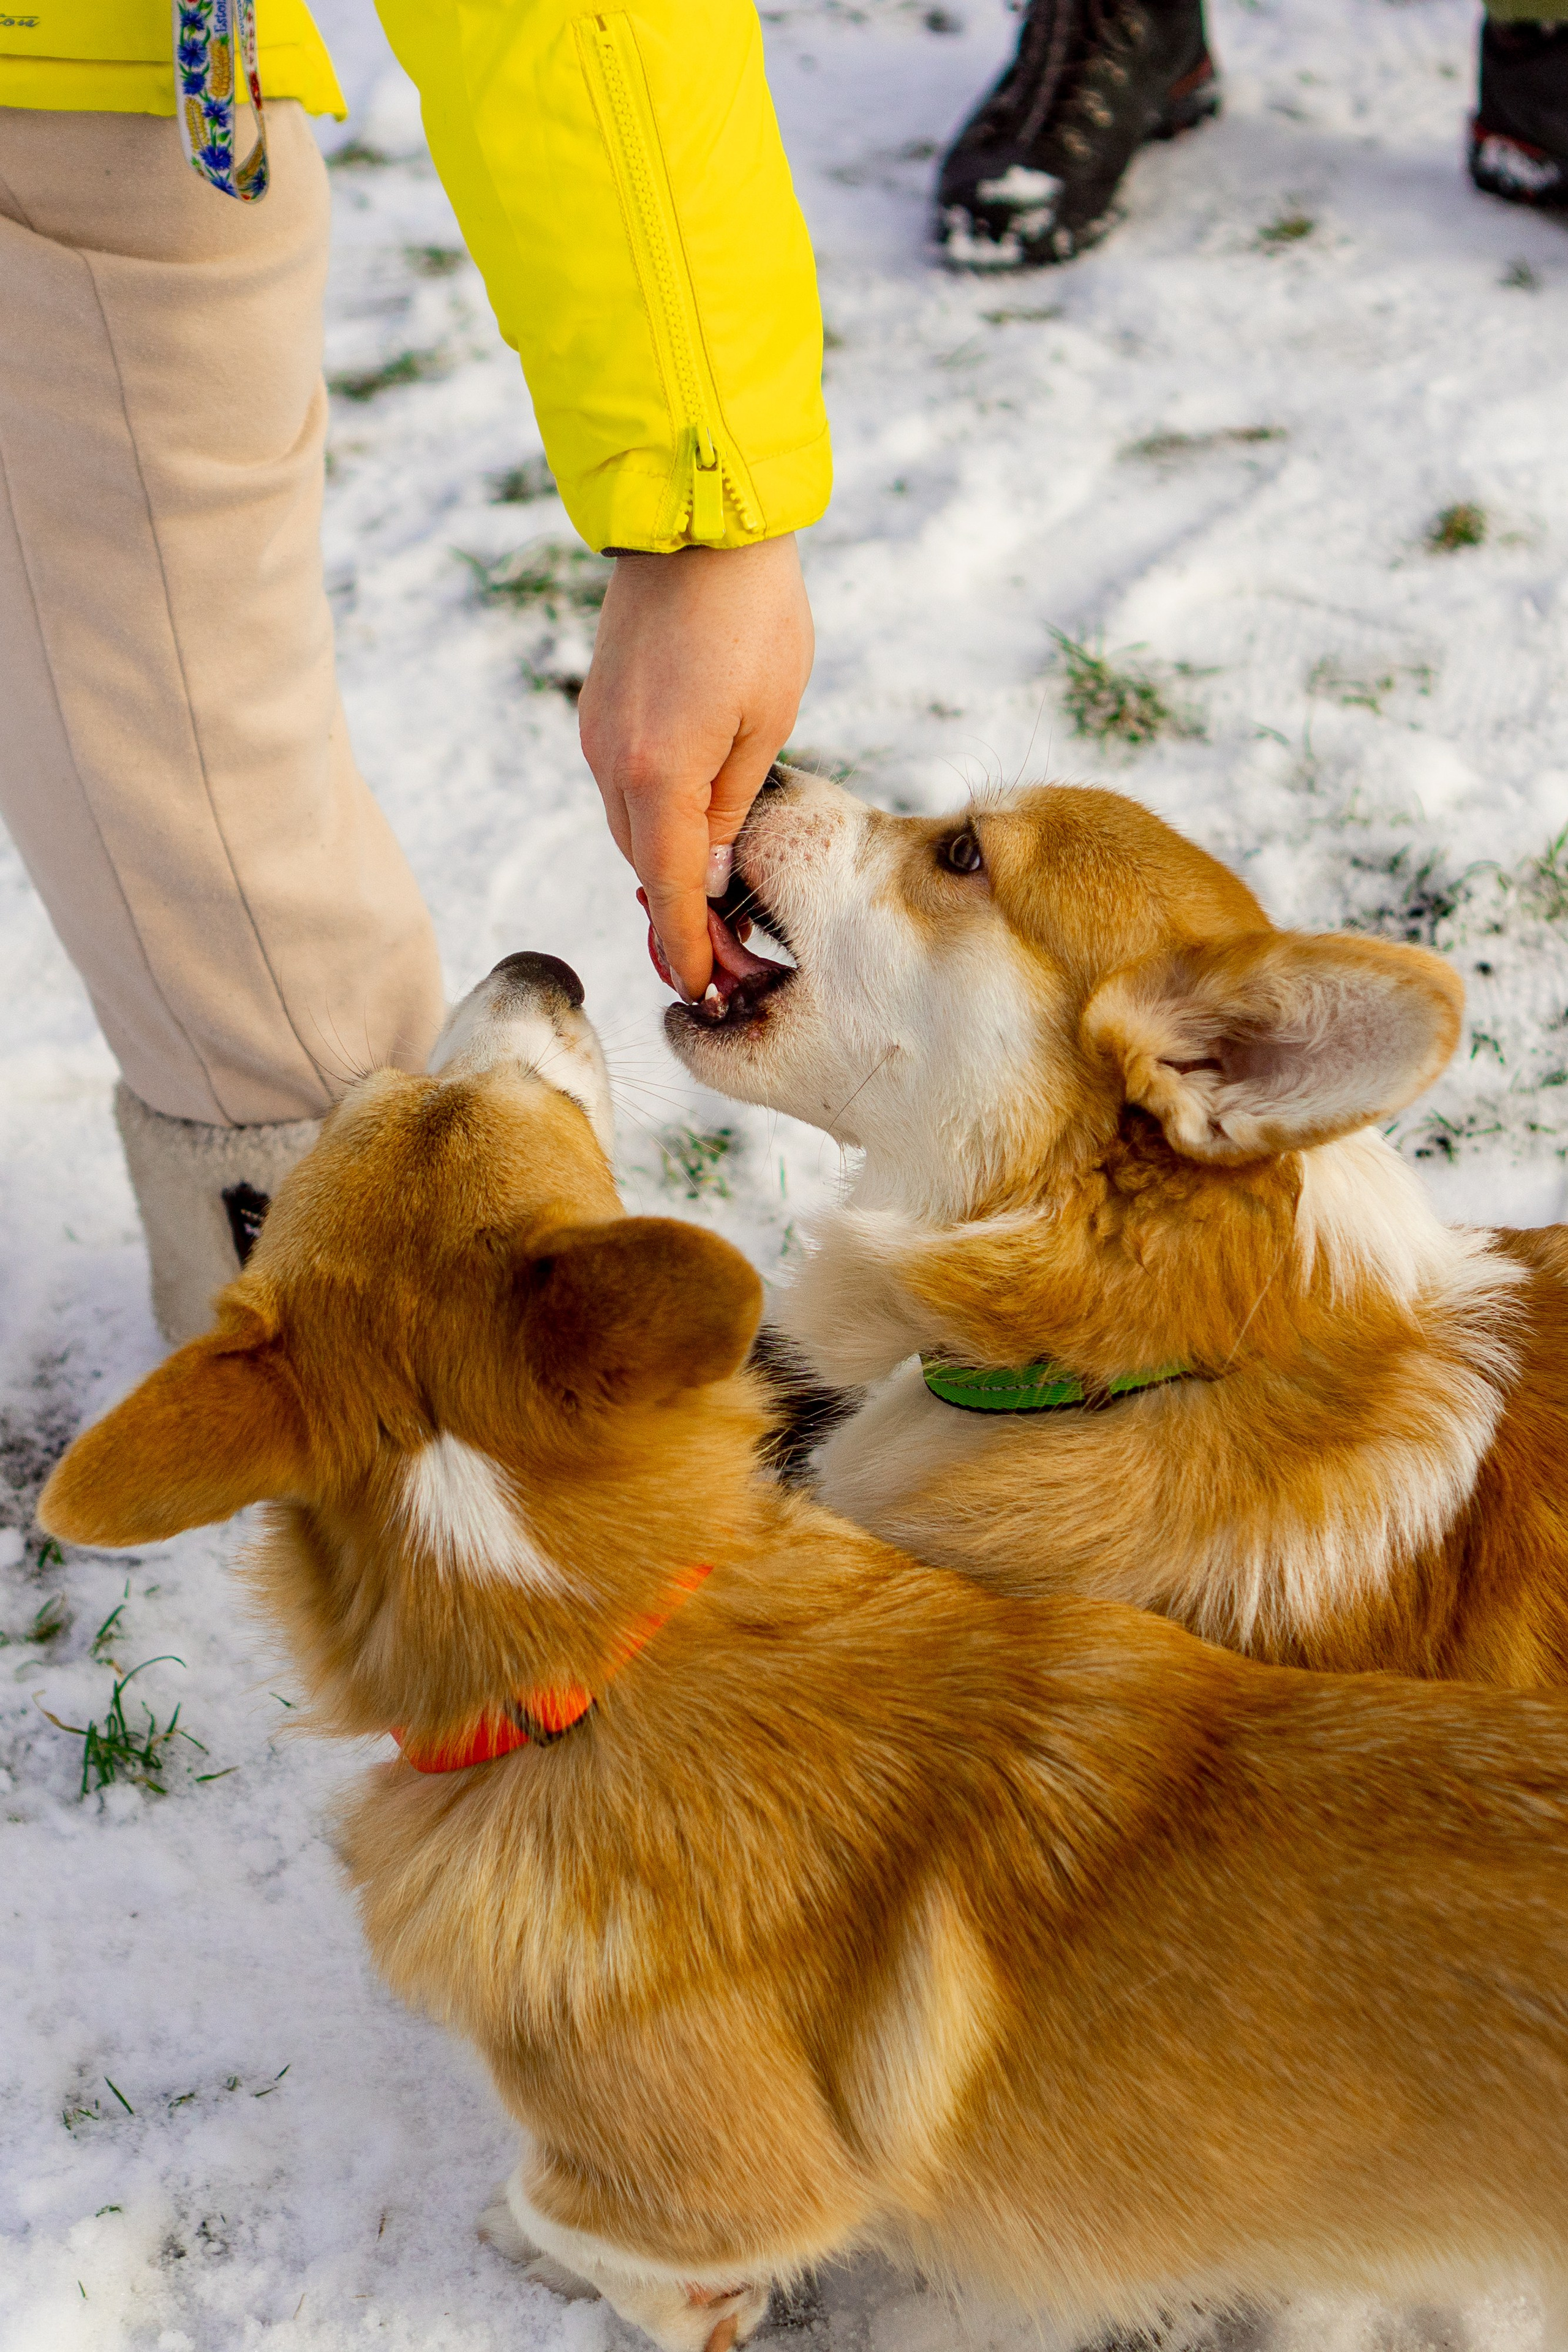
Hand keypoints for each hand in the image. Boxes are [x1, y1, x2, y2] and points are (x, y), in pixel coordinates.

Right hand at [578, 534, 813, 997]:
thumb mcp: (768, 724)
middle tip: (730, 953)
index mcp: (660, 775)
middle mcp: (613, 762)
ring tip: (716, 898)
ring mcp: (598, 734)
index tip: (702, 989)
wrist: (698, 520)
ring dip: (667, 864)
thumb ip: (733, 810)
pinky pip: (623, 786)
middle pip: (644, 866)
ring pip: (631, 828)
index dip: (688, 947)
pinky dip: (654, 819)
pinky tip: (692, 827)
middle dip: (681, 914)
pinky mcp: (598, 710)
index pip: (670, 890)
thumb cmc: (754, 616)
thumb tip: (706, 877)